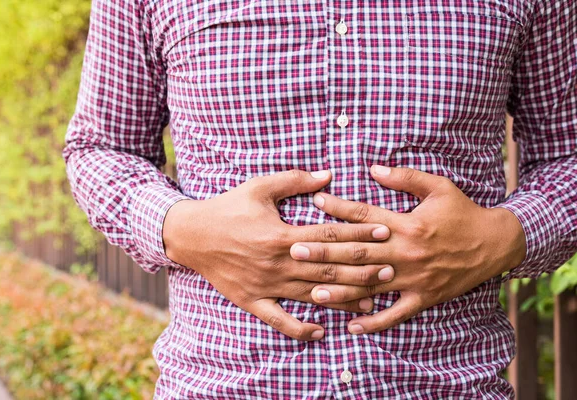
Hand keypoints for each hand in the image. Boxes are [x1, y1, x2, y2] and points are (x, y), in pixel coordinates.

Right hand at [162, 170, 393, 340]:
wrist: (193, 235)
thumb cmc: (228, 207)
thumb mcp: (259, 187)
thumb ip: (295, 181)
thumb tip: (328, 175)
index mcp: (281, 235)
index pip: (329, 235)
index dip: (359, 232)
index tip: (384, 231)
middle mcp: (278, 263)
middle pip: (328, 268)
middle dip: (362, 268)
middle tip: (391, 268)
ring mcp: (266, 285)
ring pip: (312, 295)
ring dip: (343, 298)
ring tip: (371, 300)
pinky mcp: (253, 300)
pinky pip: (279, 319)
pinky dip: (299, 328)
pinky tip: (321, 332)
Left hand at [290, 165, 526, 333]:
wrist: (496, 243)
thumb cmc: (463, 211)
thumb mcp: (438, 186)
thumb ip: (405, 176)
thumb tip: (373, 168)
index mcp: (407, 224)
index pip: (365, 216)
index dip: (338, 208)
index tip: (315, 203)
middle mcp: (406, 252)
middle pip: (359, 253)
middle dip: (325, 252)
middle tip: (295, 251)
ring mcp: (414, 278)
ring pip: (371, 285)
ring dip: (341, 289)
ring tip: (313, 292)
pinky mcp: (424, 296)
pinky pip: (396, 313)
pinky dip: (374, 321)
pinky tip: (352, 325)